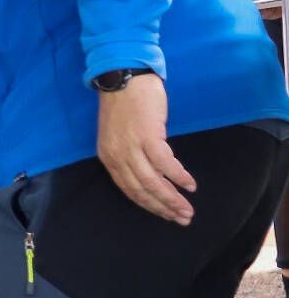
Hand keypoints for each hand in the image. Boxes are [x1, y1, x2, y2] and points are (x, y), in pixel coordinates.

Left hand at [96, 72, 194, 225]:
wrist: (123, 77)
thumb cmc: (125, 105)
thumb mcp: (119, 135)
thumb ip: (130, 155)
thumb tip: (152, 175)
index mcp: (108, 157)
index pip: (129, 190)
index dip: (149, 205)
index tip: (166, 215)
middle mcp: (116, 156)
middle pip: (141, 190)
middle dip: (163, 208)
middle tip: (182, 219)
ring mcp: (131, 147)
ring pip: (152, 182)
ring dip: (172, 198)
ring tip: (188, 209)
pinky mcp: (147, 136)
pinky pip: (165, 164)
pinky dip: (178, 177)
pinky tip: (189, 185)